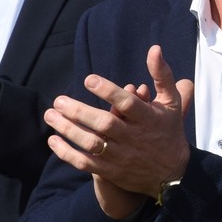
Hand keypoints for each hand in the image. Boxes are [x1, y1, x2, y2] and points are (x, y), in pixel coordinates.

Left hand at [44, 44, 192, 218]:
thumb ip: (162, 75)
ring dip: (68, 130)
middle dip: (79, 111)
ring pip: (92, 143)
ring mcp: (122, 156)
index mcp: (149, 119)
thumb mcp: (171, 102)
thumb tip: (154, 48)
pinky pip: (85, 163)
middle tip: (59, 100)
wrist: (171, 173)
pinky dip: (67, 153)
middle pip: (104, 124)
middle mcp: (135, 138)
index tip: (88, 79)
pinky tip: (53, 140)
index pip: (127, 104)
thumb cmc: (169, 130)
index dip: (108, 91)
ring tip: (50, 115)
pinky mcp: (111, 171)